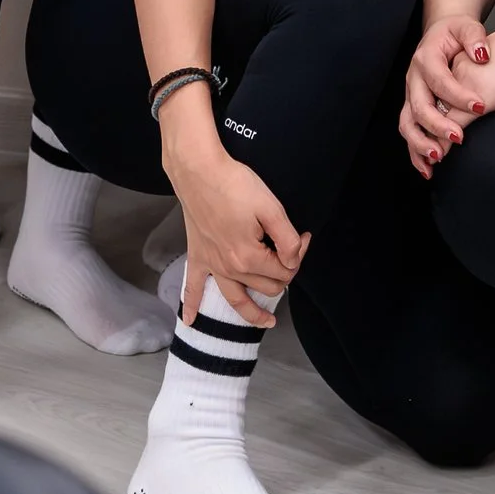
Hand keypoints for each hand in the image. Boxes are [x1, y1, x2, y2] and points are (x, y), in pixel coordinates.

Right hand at [159, 113, 306, 327]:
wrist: (199, 171)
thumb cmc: (235, 184)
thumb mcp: (271, 207)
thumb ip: (287, 239)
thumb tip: (294, 259)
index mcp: (249, 258)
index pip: (284, 270)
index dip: (300, 255)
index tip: (305, 235)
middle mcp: (230, 268)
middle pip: (265, 286)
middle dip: (283, 273)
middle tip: (291, 250)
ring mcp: (212, 265)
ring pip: (236, 300)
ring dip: (251, 314)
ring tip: (266, 322)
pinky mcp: (197, 256)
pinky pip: (192, 287)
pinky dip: (191, 305)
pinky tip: (189, 320)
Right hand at [402, 14, 494, 168]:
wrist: (440, 33)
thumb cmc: (455, 32)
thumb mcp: (466, 26)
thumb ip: (474, 36)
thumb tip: (482, 54)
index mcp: (426, 58)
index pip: (441, 80)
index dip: (459, 96)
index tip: (480, 106)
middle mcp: (414, 78)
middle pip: (419, 106)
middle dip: (438, 125)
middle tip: (459, 137)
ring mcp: (411, 94)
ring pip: (408, 123)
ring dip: (421, 143)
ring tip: (439, 157)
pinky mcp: (412, 107)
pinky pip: (409, 132)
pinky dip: (415, 152)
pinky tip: (428, 169)